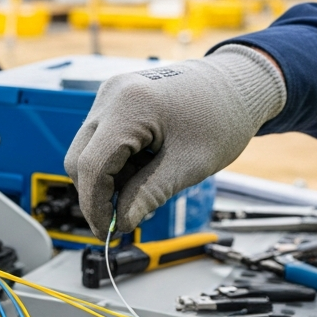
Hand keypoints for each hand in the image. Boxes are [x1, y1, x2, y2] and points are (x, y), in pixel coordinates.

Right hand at [63, 46, 285, 236]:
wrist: (237, 86)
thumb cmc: (222, 117)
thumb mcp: (188, 165)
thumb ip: (149, 195)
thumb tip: (120, 222)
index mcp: (129, 106)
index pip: (92, 165)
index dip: (94, 205)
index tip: (105, 231)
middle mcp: (112, 95)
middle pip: (80, 157)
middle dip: (97, 194)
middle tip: (122, 219)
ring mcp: (111, 94)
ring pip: (88, 149)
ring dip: (109, 178)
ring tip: (147, 186)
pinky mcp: (116, 99)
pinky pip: (101, 138)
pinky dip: (116, 162)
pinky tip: (145, 167)